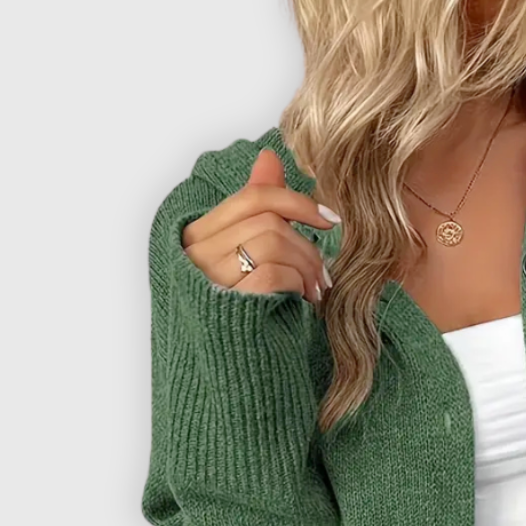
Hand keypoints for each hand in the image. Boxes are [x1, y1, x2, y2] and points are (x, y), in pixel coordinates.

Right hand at [181, 148, 339, 303]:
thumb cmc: (245, 309)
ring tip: (314, 290)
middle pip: (268, 218)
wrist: (236, 369)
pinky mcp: (231, 299)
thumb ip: (256, 210)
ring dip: (307, 265)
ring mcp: (211, 276)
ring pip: (275, 240)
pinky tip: (303, 302)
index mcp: (197, 236)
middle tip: (323, 272)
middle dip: (307, 243)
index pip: (252, 197)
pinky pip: (275, 271)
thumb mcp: (246, 256)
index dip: (296, 201)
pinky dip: (298, 284)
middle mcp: (197, 253)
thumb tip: (270, 157)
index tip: (328, 220)